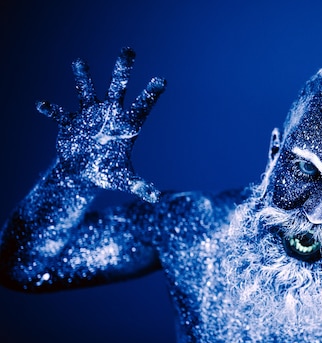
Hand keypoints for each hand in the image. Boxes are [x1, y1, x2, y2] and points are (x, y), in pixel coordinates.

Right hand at [36, 47, 165, 202]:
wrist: (83, 173)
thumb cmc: (108, 173)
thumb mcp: (124, 180)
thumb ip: (139, 186)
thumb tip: (155, 197)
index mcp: (127, 126)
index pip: (142, 107)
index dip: (151, 94)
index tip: (161, 79)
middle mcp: (109, 115)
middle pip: (118, 89)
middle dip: (123, 71)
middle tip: (129, 50)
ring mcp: (89, 116)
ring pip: (87, 91)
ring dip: (84, 78)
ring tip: (79, 62)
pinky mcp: (70, 123)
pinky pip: (60, 114)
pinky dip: (52, 110)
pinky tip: (41, 105)